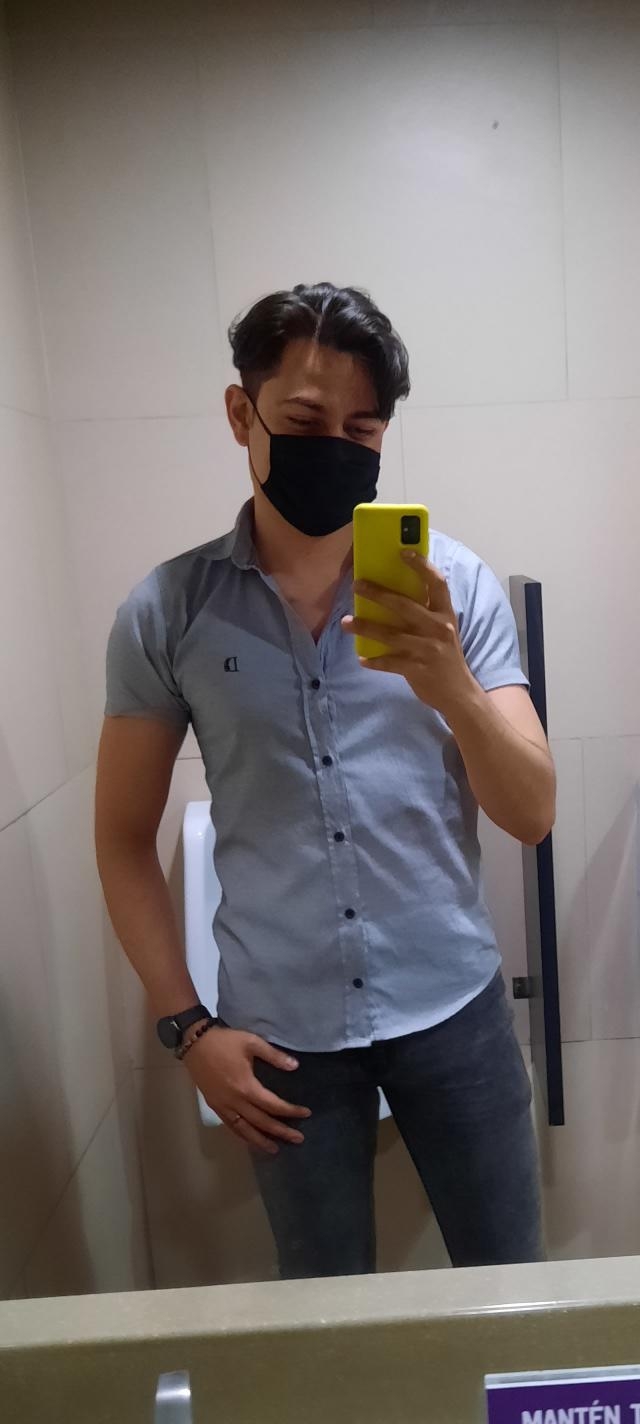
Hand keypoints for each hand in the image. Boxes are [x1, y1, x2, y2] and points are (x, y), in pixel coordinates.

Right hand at [183, 1026, 310, 1154]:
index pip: (273, 1105)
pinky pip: (230, 1125)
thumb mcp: (252, 1042)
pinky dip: (242, 1135)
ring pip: (244, 1129)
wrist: (195, 1042)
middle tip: (298, 1139)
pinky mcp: (214, 1105)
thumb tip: (295, 1067)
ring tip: (275, 1150)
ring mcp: (223, 1106)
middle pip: (261, 1122)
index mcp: (246, 1087)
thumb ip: (274, 1056)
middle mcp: (235, 1102)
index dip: (290, 1111)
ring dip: (260, 1141)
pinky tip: (249, 1139)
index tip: (306, 1113)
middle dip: (281, 1131)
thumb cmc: (225, 1041)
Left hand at [342, 551, 473, 716]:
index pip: (437, 583)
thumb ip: (425, 613)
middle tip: (357, 585)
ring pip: (391, 634)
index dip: (421, 566)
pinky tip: (362, 658)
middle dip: (378, 594)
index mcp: (445, 614)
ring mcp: (428, 649)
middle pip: (404, 605)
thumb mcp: (443, 630)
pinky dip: (374, 660)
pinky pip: (390, 662)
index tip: (403, 552)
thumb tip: (393, 594)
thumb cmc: (445, 656)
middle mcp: (438, 628)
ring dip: (365, 627)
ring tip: (345, 622)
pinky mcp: (417, 669)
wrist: (459, 693)